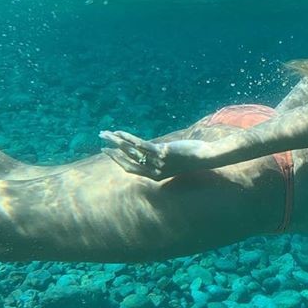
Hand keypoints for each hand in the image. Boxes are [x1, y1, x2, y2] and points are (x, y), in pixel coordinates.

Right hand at [99, 130, 216, 179]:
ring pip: (131, 151)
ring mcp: (157, 162)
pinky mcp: (162, 152)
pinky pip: (141, 145)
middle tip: (101, 142)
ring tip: (106, 134)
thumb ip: (160, 158)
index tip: (108, 152)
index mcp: (155, 175)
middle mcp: (154, 171)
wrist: (206, 157)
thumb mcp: (173, 161)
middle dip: (112, 151)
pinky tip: (120, 132)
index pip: (131, 168)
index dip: (118, 161)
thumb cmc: (192, 158)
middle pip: (127, 160)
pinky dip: (128, 138)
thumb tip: (151, 150)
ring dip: (116, 141)